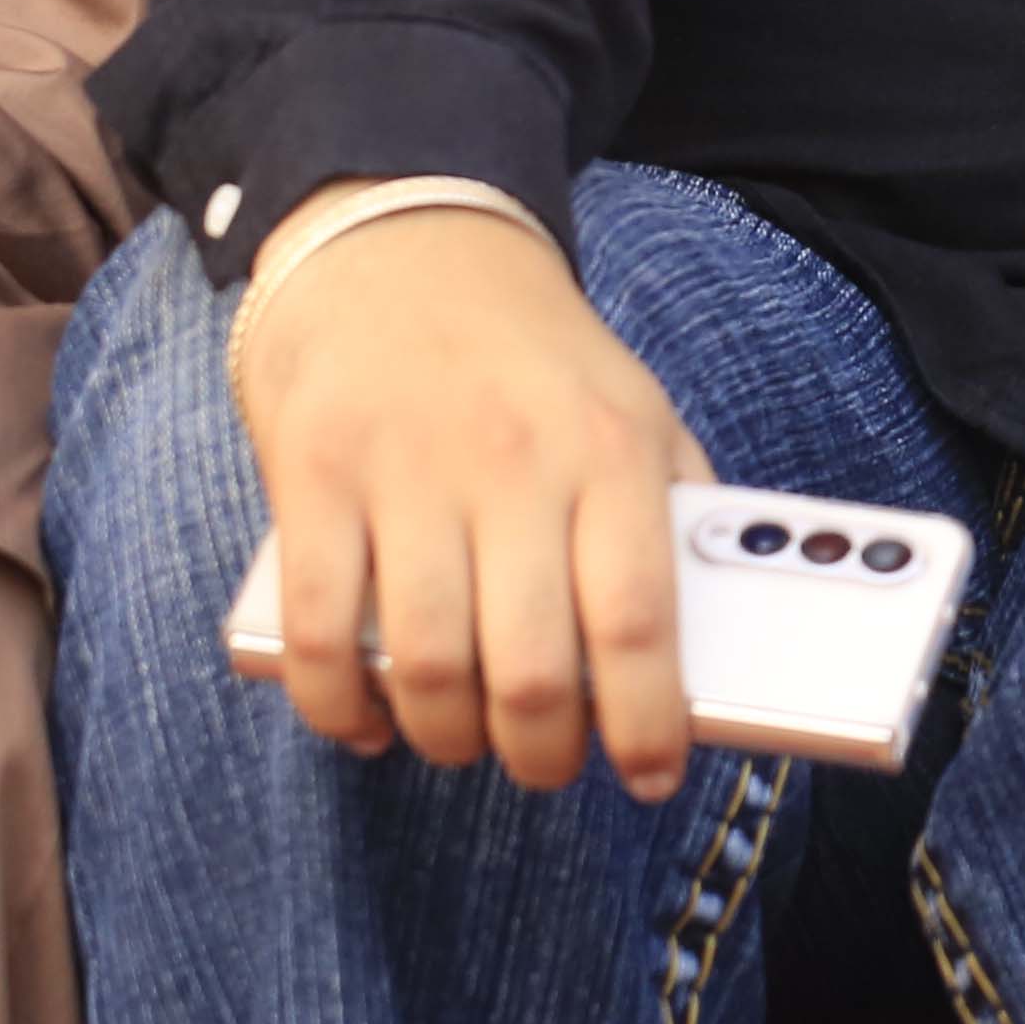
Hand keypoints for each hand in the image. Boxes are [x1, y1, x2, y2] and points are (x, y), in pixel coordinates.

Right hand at [233, 206, 711, 797]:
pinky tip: (368, 722)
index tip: (653, 776)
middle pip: (531, 668)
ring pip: (427, 666)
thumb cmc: (536, 362)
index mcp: (612, 452)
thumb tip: (712, 637)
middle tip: (547, 766)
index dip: (648, 720)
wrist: (404, 247)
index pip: (641, 619)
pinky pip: (321, 635)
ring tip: (462, 742)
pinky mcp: (313, 480)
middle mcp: (514, 465)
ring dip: (446, 738)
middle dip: (541, 752)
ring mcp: (407, 474)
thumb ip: (669, 514)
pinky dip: (340, 707)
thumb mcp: (636, 413)